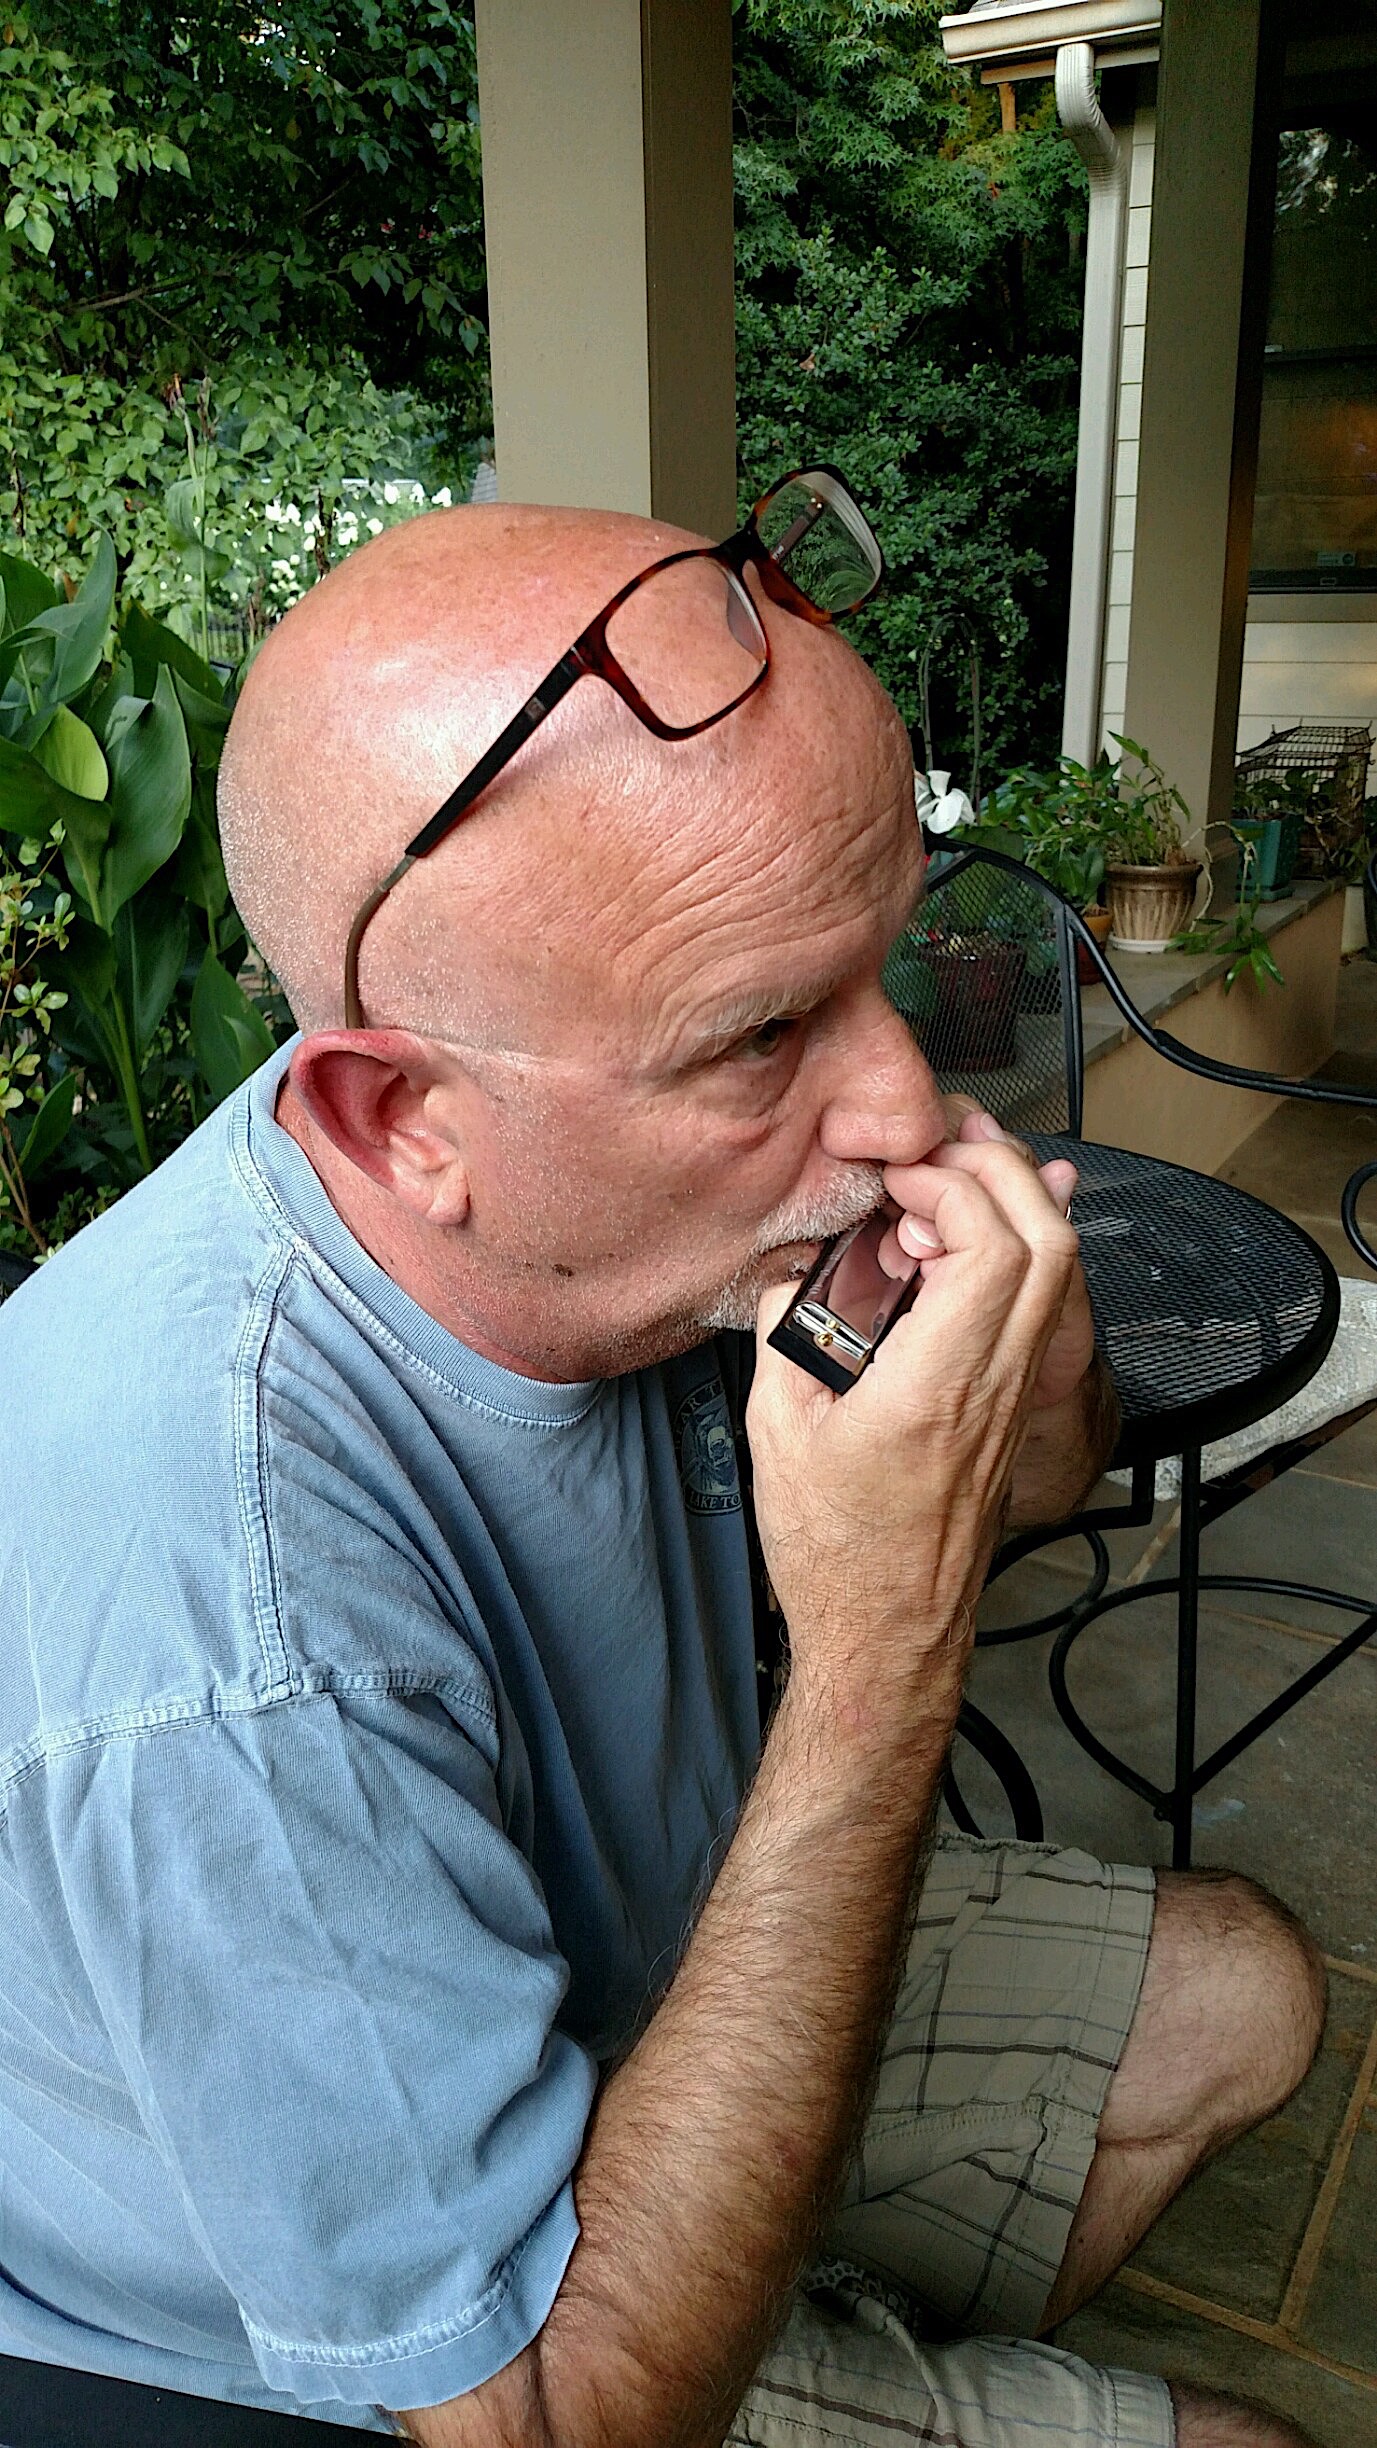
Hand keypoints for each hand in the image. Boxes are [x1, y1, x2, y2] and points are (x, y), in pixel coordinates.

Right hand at [749, 1136, 1078, 1699]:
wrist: (888, 1633)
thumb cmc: (836, 1551)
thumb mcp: (780, 1429)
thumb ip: (787, 1330)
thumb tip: (794, 1267)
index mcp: (938, 1386)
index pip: (992, 1248)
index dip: (952, 1185)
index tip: (896, 1176)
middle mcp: (993, 1385)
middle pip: (1048, 1243)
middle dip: (1001, 1169)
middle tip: (941, 1143)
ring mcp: (1012, 1397)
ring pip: (1057, 1273)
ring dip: (1014, 1204)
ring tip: (957, 1169)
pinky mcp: (1008, 1409)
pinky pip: (1039, 1309)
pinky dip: (1017, 1251)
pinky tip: (983, 1229)